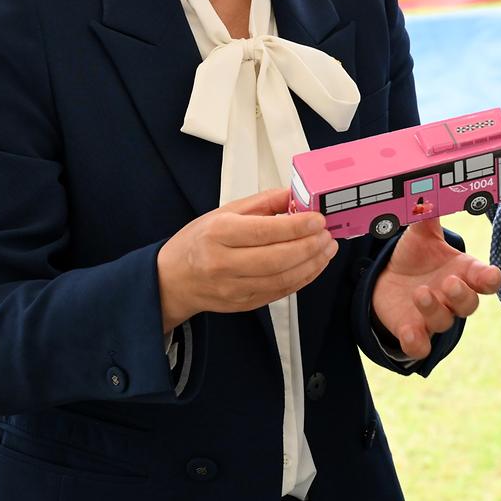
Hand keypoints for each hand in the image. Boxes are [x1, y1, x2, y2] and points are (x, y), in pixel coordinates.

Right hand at [155, 188, 336, 332]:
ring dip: (311, 264)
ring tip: (326, 249)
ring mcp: (233, 288)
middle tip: (327, 235)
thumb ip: (263, 203)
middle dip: (309, 247)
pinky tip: (313, 265)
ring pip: (282, 279)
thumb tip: (296, 196)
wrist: (173, 279)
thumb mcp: (224, 211)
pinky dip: (302, 279)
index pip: (264, 231)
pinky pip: (280, 292)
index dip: (296, 226)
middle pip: (277, 259)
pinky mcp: (243, 304)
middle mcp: (223, 263)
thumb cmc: (198, 241)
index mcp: (218, 233)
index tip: (318, 219)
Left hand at [372, 220, 500, 360]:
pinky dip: (417, 341)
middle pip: (469, 305)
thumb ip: (428, 217)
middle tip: (450, 282)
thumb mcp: (421, 235)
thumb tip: (431, 193)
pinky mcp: (413, 333)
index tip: (491, 276)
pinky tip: (409, 330)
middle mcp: (452, 298)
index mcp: (462, 272)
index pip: (486, 280)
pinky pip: (420, 346)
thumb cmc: (416, 257)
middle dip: (462, 296)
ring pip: (443, 322)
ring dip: (434, 310)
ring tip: (420, 293)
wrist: (388, 281)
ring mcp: (433, 317)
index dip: (490, 279)